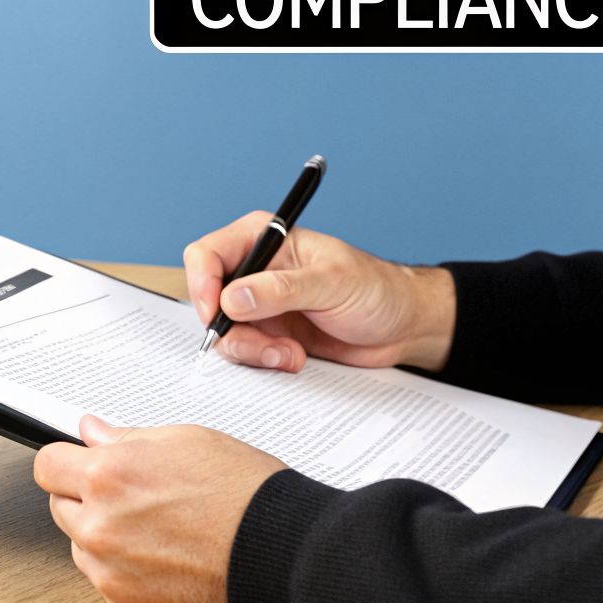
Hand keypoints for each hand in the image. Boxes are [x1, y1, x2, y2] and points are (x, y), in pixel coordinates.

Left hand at [33, 414, 286, 602]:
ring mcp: (109, 570)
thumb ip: (127, 437)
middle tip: (133, 495)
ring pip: (81, 545)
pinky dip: (125, 571)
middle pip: (61, 506)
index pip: (47, 465)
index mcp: (109, 476)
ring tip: (156, 527)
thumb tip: (93, 432)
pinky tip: (163, 557)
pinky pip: (106, 580)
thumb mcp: (186, 440)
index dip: (66, 462)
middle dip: (87, 497)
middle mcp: (100, 525)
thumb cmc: (244, 492)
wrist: (281, 552)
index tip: (78, 464)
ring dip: (104, 535)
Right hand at [184, 212, 456, 373]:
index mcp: (263, 239)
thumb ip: (280, 289)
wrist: (401, 327)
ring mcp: (259, 306)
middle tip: (267, 347)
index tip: (216, 314)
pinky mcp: (269, 335)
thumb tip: (232, 299)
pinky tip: (294, 358)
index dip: (201, 284)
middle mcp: (254, 271)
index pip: (207, 255)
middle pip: (209, 301)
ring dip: (254, 351)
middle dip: (233, 331)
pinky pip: (245, 353)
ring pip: (225, 333)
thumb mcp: (331, 283)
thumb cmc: (375, 289)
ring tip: (291, 354)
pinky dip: (264, 362)